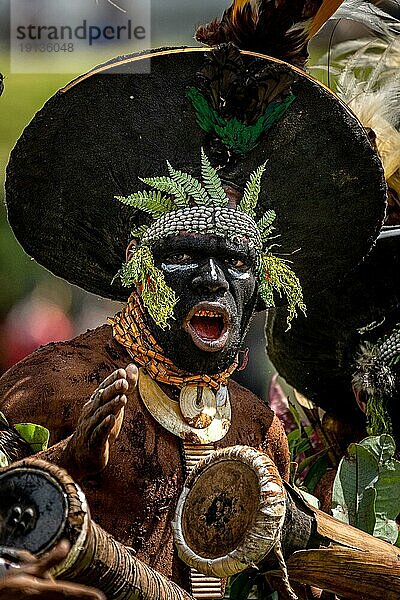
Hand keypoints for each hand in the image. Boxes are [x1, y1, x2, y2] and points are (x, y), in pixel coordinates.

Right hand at [0, 540, 103, 598]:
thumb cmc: (11, 584)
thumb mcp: (29, 569)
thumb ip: (49, 560)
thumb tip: (66, 545)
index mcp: (41, 589)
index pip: (68, 591)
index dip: (85, 595)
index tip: (100, 597)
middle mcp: (43, 599)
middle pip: (66, 599)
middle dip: (81, 599)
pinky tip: (66, 599)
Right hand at [65, 364, 137, 478]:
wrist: (80, 455)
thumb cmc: (98, 426)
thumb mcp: (113, 405)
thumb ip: (124, 387)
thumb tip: (133, 367)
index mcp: (95, 402)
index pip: (104, 388)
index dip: (112, 380)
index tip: (122, 372)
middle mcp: (91, 412)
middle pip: (102, 399)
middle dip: (113, 390)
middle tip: (123, 382)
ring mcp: (91, 427)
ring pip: (101, 415)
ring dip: (111, 406)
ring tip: (122, 399)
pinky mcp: (94, 443)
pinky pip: (98, 433)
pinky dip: (104, 426)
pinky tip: (111, 420)